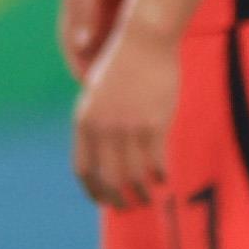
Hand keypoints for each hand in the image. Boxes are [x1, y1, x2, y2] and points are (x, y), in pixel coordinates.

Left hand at [71, 26, 174, 210]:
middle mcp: (103, 128)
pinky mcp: (154, 123)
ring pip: (134, 176)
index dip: (93, 191)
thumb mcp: (96, 95)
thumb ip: (96, 124)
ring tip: (149, 199)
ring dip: (142, 194)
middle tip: (128, 207)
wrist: (144, 41)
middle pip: (109, 179)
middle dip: (118, 200)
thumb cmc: (122, 66)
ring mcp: (129, 127)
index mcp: (84, 121)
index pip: (84, 170)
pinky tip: (165, 180)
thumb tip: (104, 158)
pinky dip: (161, 176)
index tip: (102, 202)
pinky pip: (157, 162)